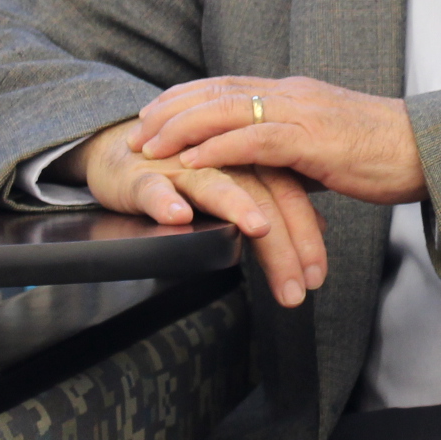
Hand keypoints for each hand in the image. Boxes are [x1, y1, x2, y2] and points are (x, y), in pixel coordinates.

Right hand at [73, 121, 326, 308]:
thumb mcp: (239, 187)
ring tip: (258, 229)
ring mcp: (182, 166)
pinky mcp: (142, 175)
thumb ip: (277, 203)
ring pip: (216, 186)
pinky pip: (154, 187)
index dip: (306, 235)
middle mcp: (223, 161)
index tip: (316, 278)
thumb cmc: (186, 172)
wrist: (121, 149)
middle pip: (262, 196)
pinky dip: (165, 201)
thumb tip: (319, 226)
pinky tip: (178, 217)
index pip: (289, 195)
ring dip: (237, 207)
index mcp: (251, 162)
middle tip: (295, 290)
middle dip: (282, 244)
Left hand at [129, 76, 428, 205]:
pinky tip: (191, 160)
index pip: (228, 85)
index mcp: (296, 94)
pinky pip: (254, 140)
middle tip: (136, 128)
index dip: (187, 96)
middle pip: (217, 91)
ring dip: (182, 128)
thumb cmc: (387, 154)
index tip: (154, 111)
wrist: (430, 150)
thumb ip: (296, 151)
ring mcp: (303, 113)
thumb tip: (269, 171)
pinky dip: (216, 148)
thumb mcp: (329, 148)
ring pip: (227, 109)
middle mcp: (293, 94)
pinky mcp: (314, 140)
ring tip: (150, 146)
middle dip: (171, 108)